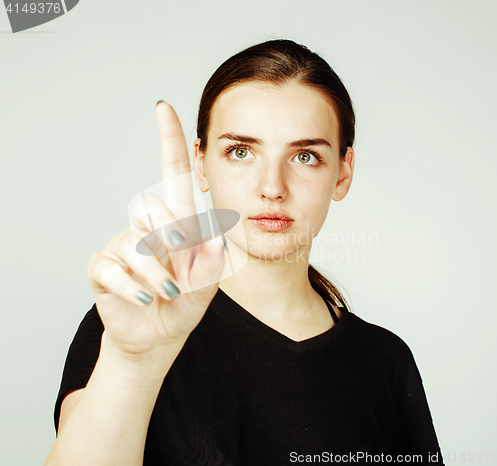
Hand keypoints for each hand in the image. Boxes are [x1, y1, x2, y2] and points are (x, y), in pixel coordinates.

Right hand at [87, 102, 224, 357]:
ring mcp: (121, 246)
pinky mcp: (103, 269)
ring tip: (168, 291)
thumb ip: (211, 261)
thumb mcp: (207, 283)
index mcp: (175, 223)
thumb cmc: (185, 303)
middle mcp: (146, 227)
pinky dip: (133, 287)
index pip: (171, 174)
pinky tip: (146, 299)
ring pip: (134, 239)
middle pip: (149, 204)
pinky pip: (112, 268)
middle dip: (168, 232)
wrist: (160, 335)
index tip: (164, 108)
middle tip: (181, 260)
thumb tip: (211, 234)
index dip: (170, 142)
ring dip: (155, 269)